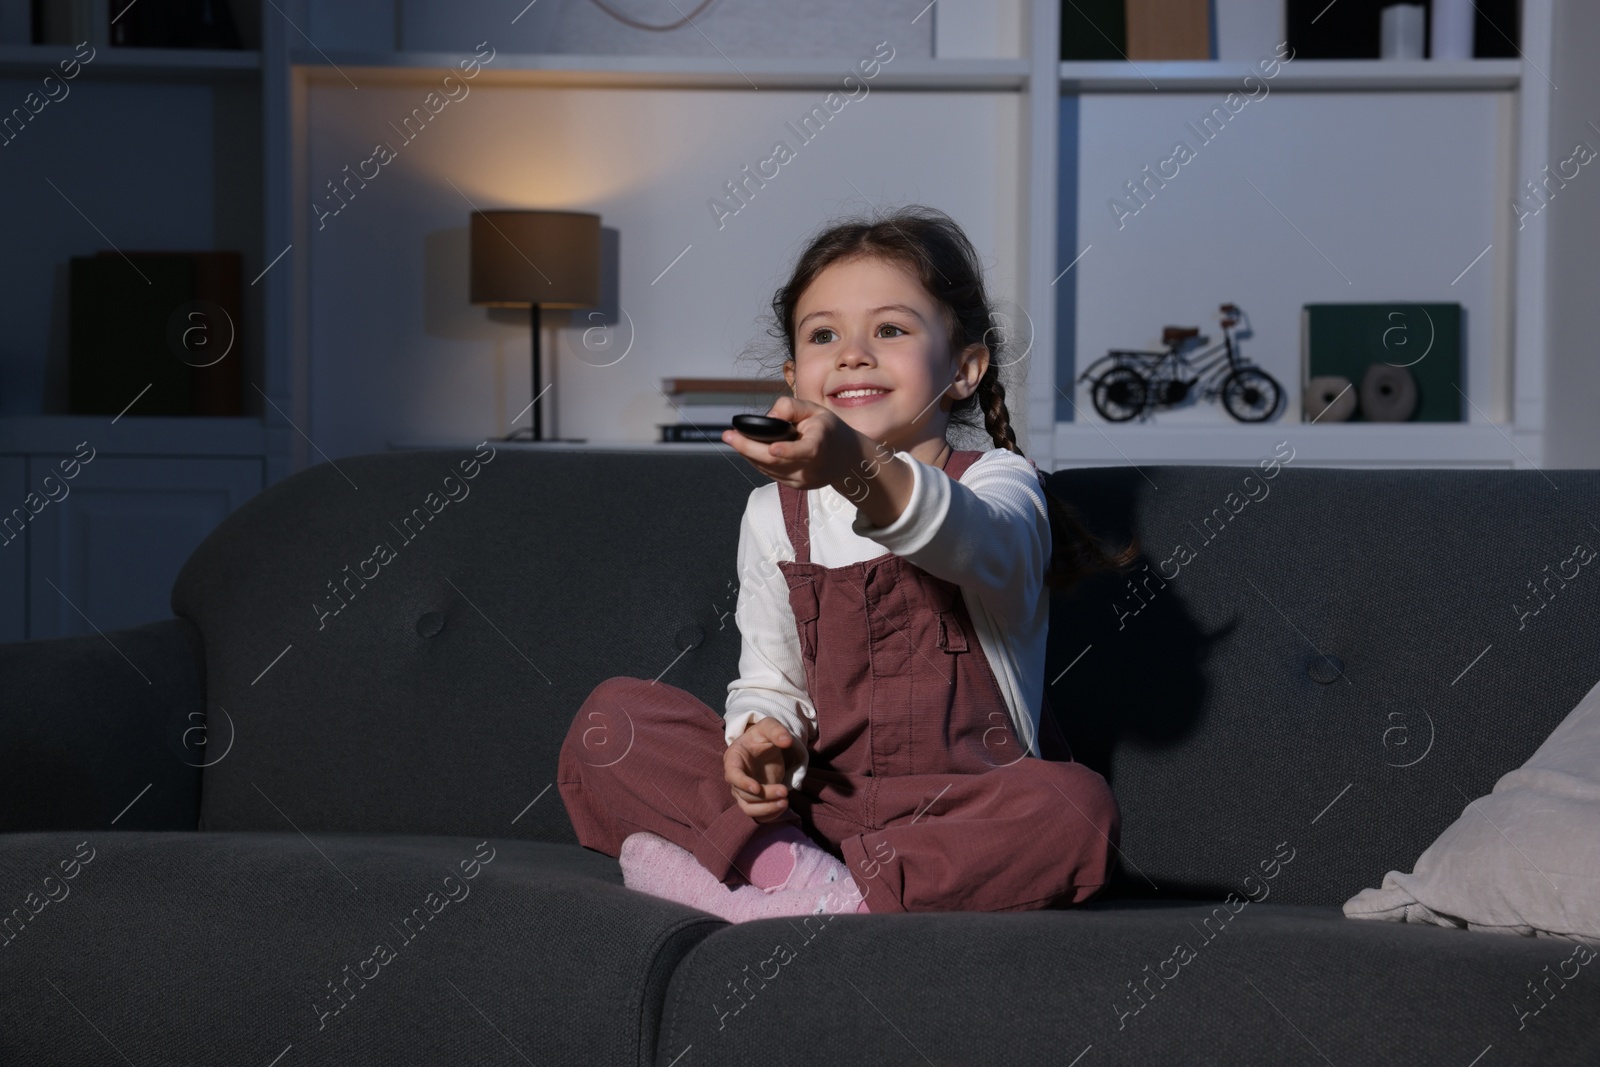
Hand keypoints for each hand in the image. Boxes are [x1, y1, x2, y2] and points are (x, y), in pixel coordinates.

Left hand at [721, 395, 861, 492]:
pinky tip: (745, 449)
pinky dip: (757, 460)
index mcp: (821, 445)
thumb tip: (769, 416)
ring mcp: (803, 480)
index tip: (772, 448)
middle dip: (748, 448)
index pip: (805, 451)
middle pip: (776, 461)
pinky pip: (771, 473)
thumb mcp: (815, 410)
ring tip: (732, 438)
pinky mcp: (796, 486)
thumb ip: (791, 407)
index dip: (788, 451)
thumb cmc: (828, 429)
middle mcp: (812, 467)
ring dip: (748, 454)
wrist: (846, 459)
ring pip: (769, 468)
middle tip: (728, 435)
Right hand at [724, 716, 800, 821]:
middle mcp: (735, 778)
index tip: (757, 788)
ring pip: (749, 808)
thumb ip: (776, 731)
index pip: (732, 775)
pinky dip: (770, 815)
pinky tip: (783, 806)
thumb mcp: (768, 727)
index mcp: (734, 759)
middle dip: (764, 796)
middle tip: (785, 791)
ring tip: (785, 802)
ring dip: (766, 809)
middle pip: (744, 795)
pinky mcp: (754, 800)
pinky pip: (758, 814)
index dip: (742, 783)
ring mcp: (743, 791)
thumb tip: (786, 741)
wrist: (764, 747)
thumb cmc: (762, 736)